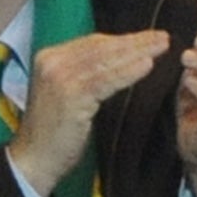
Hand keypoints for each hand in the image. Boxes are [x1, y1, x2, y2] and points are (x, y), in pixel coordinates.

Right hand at [11, 31, 167, 196]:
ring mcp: (60, 77)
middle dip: (134, 41)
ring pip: (106, 61)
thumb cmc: (53, 132)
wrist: (34, 159)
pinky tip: (148, 65)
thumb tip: (118, 59)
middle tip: (163, 37)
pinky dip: (129, 72)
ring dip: (138, 52)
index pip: (91, 43)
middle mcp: (52, 62)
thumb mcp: (65, 93)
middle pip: (101, 47)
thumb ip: (83, 74)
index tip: (146, 38)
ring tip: (162, 47)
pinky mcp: (71, 95)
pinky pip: (107, 80)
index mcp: (48, 57)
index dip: (122, 39)